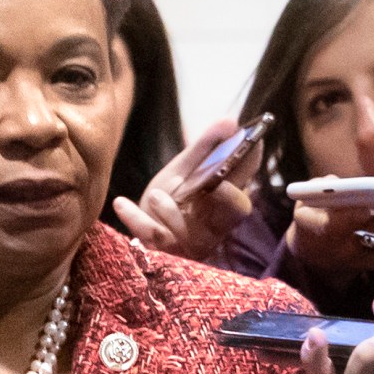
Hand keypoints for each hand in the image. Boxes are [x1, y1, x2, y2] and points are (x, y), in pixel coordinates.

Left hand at [112, 118, 260, 262]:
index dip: (250, 168)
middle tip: (220, 185)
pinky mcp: (163, 252)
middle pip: (232, 215)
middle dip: (229, 199)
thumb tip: (231, 121)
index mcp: (223, 204)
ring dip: (172, 212)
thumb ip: (205, 148)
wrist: (141, 227)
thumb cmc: (171, 199)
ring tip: (156, 195)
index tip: (253, 144)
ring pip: (189, 233)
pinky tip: (120, 203)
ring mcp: (188, 243)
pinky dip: (136, 219)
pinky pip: (152, 237)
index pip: (246, 183)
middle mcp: (213, 227)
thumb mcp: (185, 171)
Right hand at [285, 187, 373, 280]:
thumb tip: (333, 181)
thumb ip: (316, 190)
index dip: (352, 217)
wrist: (318, 257)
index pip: (337, 224)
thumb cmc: (315, 219)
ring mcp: (367, 257)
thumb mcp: (305, 204)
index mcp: (325, 231)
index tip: (367, 208)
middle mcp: (348, 247)